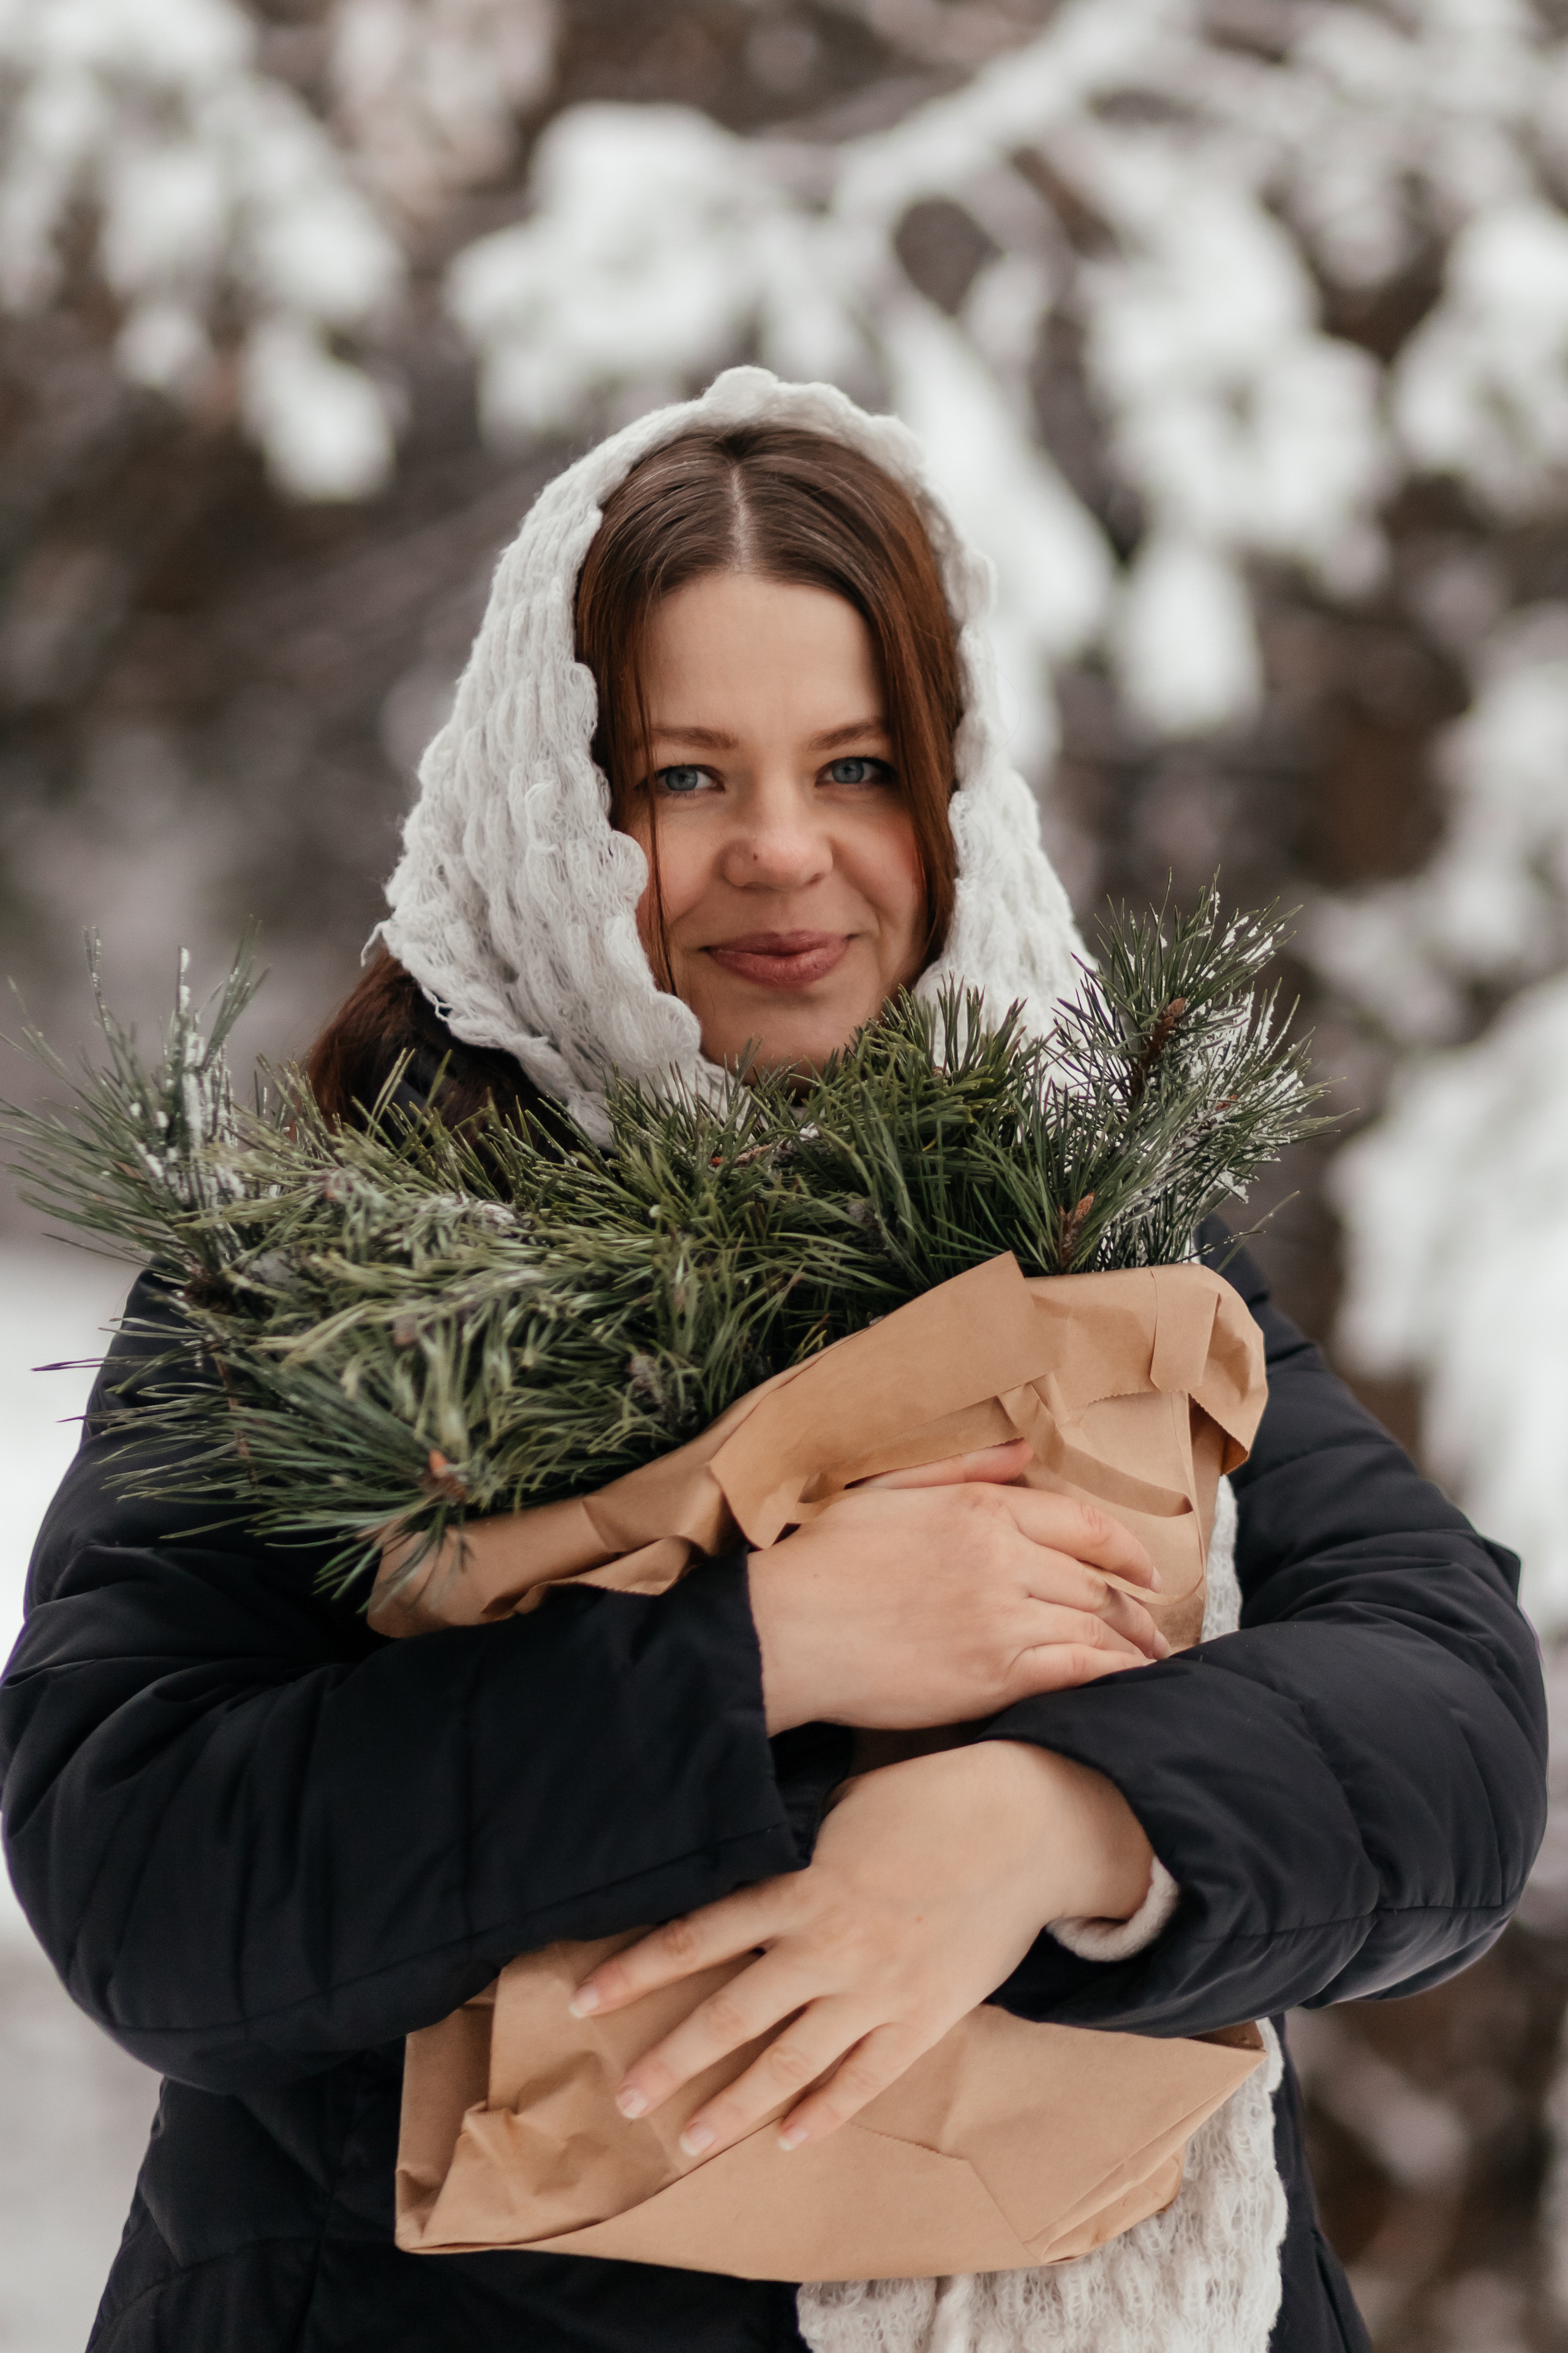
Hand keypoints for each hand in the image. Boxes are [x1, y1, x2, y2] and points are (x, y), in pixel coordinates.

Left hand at [569, 1741, 1154, 2156]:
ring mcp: (877, 1990)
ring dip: (733, 2106)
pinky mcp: (924, 2017)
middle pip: (731, 2015)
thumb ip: (792, 1850)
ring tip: (685, 2141)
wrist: (1029, 1824)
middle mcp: (828, 1946)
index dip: (636, 1971)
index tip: (583, 2001)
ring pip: (789, 2063)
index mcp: (802, 1887)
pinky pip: (864, 2079)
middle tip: (622, 2100)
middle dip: (671, 2060)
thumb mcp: (844, 1809)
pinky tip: (786, 2141)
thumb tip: (742, 1866)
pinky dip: (822, 2113)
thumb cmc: (933, 1800)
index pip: (698, 1937)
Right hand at [747, 1438, 1165, 1733]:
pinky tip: (1127, 1686)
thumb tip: (1023, 1451)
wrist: (786, 1629)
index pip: (1081, 1523)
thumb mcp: (889, 1490)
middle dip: (1134, 1606)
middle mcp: (1003, 1558)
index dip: (1124, 1549)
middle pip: (1095, 1581)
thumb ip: (962, 1470)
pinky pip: (1074, 1672)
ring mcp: (1002, 1618)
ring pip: (1093, 1627)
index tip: (1144, 1570)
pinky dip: (1109, 1676)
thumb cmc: (824, 1559)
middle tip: (1154, 1624)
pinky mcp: (992, 1675)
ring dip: (1131, 1646)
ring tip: (1149, 1661)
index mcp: (980, 1509)